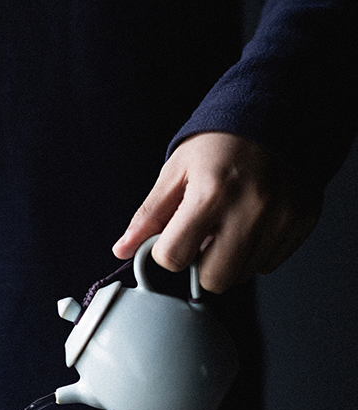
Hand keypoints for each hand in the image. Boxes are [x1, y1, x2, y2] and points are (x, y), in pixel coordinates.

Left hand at [112, 132, 320, 292]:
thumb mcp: (175, 172)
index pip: (174, 258)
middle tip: (203, 236)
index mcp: (211, 194)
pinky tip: (252, 223)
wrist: (274, 114)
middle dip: (200, 265)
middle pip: (214, 280)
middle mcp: (251, 209)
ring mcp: (281, 217)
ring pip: (243, 275)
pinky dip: (255, 251)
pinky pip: (269, 263)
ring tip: (229, 224)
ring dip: (228, 259)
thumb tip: (122, 249)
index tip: (174, 235)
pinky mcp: (302, 221)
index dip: (168, 251)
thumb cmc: (220, 144)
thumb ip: (148, 216)